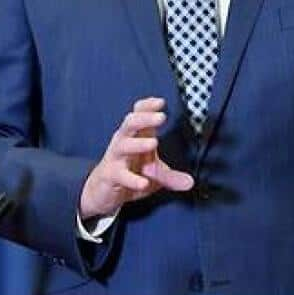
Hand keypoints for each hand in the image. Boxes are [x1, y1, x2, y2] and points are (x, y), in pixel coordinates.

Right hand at [79, 97, 194, 219]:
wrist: (103, 192)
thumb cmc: (130, 173)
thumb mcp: (154, 174)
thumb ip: (171, 177)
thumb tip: (191, 183)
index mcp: (135, 136)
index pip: (138, 113)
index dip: (147, 106)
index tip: (161, 102)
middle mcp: (123, 142)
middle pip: (130, 123)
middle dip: (145, 118)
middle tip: (161, 117)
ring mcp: (116, 158)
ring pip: (123, 145)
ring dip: (138, 143)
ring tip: (154, 143)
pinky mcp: (110, 176)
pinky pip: (120, 175)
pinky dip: (132, 179)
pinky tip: (143, 183)